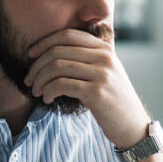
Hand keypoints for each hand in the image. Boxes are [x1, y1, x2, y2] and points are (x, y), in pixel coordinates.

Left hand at [25, 28, 151, 148]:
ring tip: (36, 91)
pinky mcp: (96, 92)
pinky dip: (48, 91)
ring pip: (57, 67)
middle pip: (58, 51)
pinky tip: (47, 98)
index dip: (44, 43)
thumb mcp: (107, 73)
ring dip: (40, 80)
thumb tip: (53, 51)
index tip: (30, 56)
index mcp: (105, 49)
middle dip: (37, 66)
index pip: (68, 35)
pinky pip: (61, 85)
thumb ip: (89, 58)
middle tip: (29, 80)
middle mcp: (104, 58)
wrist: (133, 126)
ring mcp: (102, 74)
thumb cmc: (114, 101)